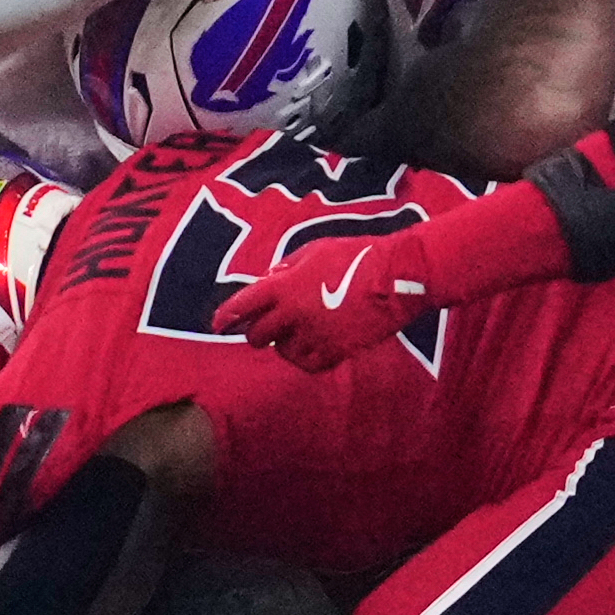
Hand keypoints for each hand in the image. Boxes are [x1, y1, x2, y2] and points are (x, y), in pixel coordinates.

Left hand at [219, 227, 434, 371]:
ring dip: (283, 345)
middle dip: (256, 333)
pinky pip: (308, 364)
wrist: (396, 276)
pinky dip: (305, 358)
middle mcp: (294, 313)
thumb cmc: (356, 256)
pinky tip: (312, 347)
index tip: (218, 325)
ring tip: (295, 335)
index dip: (226, 316)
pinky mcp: (336, 350)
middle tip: (262, 331)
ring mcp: (315, 334)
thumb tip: (267, 281)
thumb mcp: (314, 250)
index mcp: (286, 285)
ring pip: (282, 352)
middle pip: (258, 334)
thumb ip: (286, 268)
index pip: (244, 304)